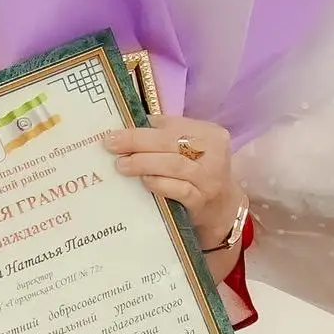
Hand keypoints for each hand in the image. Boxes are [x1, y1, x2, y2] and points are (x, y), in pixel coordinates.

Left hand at [103, 116, 243, 247]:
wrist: (222, 208)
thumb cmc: (197, 172)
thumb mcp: (189, 149)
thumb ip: (165, 135)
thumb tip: (127, 127)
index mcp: (209, 134)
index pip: (173, 125)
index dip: (142, 128)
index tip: (115, 133)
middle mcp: (214, 154)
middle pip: (171, 143)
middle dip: (138, 142)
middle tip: (112, 146)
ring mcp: (210, 179)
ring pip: (174, 165)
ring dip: (144, 163)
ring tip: (122, 165)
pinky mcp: (203, 201)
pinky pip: (179, 190)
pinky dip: (159, 184)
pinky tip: (144, 181)